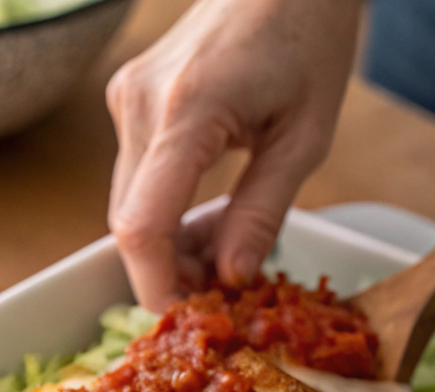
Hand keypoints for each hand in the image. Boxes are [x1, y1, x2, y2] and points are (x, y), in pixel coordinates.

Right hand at [106, 0, 360, 310]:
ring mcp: (126, 99)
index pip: (143, 227)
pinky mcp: (128, 100)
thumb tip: (230, 279)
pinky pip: (134, 180)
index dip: (157, 285)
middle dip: (170, 270)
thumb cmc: (309, 31)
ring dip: (169, 243)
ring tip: (225, 244)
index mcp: (187, 111)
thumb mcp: (305, 136)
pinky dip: (165, 211)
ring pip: (128, 207)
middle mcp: (139, 104)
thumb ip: (261, 214)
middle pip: (129, 225)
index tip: (188, 317)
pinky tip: (207, 212)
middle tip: (222, 286)